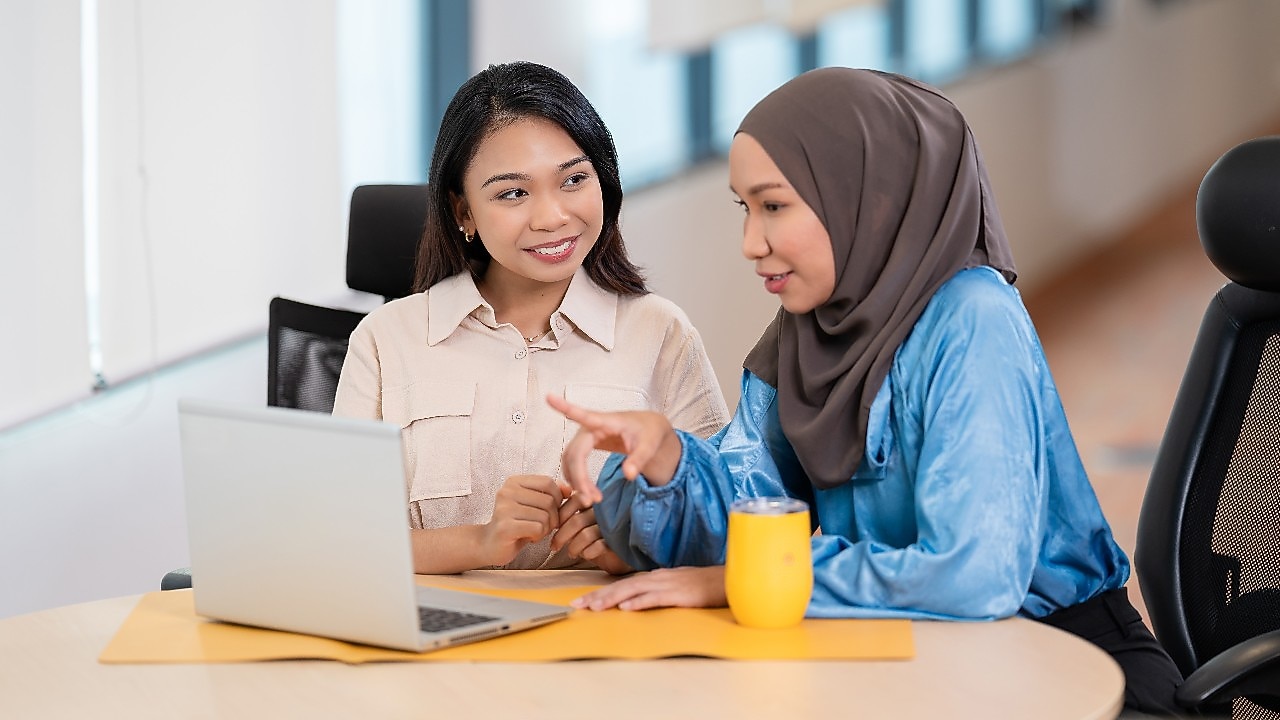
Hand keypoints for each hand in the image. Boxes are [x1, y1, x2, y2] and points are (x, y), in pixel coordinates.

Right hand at [481, 474, 565, 566]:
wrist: (490, 544)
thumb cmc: (516, 523)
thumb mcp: (534, 505)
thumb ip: (551, 494)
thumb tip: (569, 489)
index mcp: (514, 482)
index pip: (548, 482)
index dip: (557, 498)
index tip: (551, 511)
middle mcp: (507, 491)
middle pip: (549, 501)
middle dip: (553, 517)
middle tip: (541, 526)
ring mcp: (504, 508)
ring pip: (545, 516)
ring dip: (545, 528)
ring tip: (533, 531)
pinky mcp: (505, 527)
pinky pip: (538, 528)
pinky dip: (538, 536)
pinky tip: (528, 537)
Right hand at [546, 394, 681, 505]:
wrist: (648, 431)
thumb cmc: (648, 433)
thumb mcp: (650, 446)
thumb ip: (639, 459)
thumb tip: (628, 475)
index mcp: (606, 421)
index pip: (583, 415)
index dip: (564, 407)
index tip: (549, 396)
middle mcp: (590, 428)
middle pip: (575, 454)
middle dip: (579, 477)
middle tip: (591, 500)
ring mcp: (585, 437)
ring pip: (570, 461)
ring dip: (577, 481)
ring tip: (592, 500)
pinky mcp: (584, 446)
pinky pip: (573, 463)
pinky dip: (577, 479)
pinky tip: (588, 491)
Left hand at [552, 492, 632, 574]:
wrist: (620, 555)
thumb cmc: (598, 538)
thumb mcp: (583, 523)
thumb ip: (571, 514)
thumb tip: (550, 517)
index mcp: (597, 501)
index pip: (575, 499)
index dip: (561, 515)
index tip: (553, 528)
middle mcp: (606, 510)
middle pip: (577, 520)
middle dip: (561, 536)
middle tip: (554, 546)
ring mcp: (613, 526)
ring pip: (585, 535)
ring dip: (574, 547)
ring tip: (571, 553)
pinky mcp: (618, 541)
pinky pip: (598, 546)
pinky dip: (588, 552)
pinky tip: (586, 555)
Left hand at [571, 566, 726, 610]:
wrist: (727, 580)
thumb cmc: (702, 586)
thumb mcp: (674, 588)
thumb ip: (655, 592)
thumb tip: (633, 602)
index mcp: (654, 577)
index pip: (621, 585)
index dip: (599, 592)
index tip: (581, 601)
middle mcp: (656, 578)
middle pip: (621, 586)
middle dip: (597, 596)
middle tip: (577, 605)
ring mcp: (667, 584)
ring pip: (633, 590)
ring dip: (612, 598)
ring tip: (594, 607)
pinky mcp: (679, 594)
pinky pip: (656, 598)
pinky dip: (640, 602)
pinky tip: (627, 607)